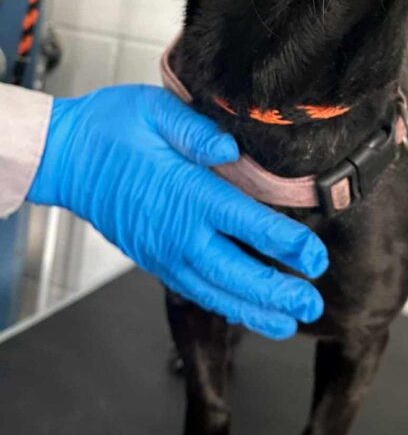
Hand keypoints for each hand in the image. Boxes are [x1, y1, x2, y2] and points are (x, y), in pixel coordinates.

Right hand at [28, 85, 327, 338]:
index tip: (315, 257)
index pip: (246, 224)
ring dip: (254, 310)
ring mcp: (164, 252)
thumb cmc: (110, 128)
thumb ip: (195, 130)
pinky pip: (194, 290)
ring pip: (215, 292)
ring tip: (288, 323)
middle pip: (236, 272)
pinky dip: (223, 305)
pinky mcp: (153, 259)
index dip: (286, 244)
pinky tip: (246, 312)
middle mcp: (178, 232)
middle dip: (277, 292)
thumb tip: (230, 148)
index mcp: (186, 193)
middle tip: (312, 303)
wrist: (64, 157)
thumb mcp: (154, 110)